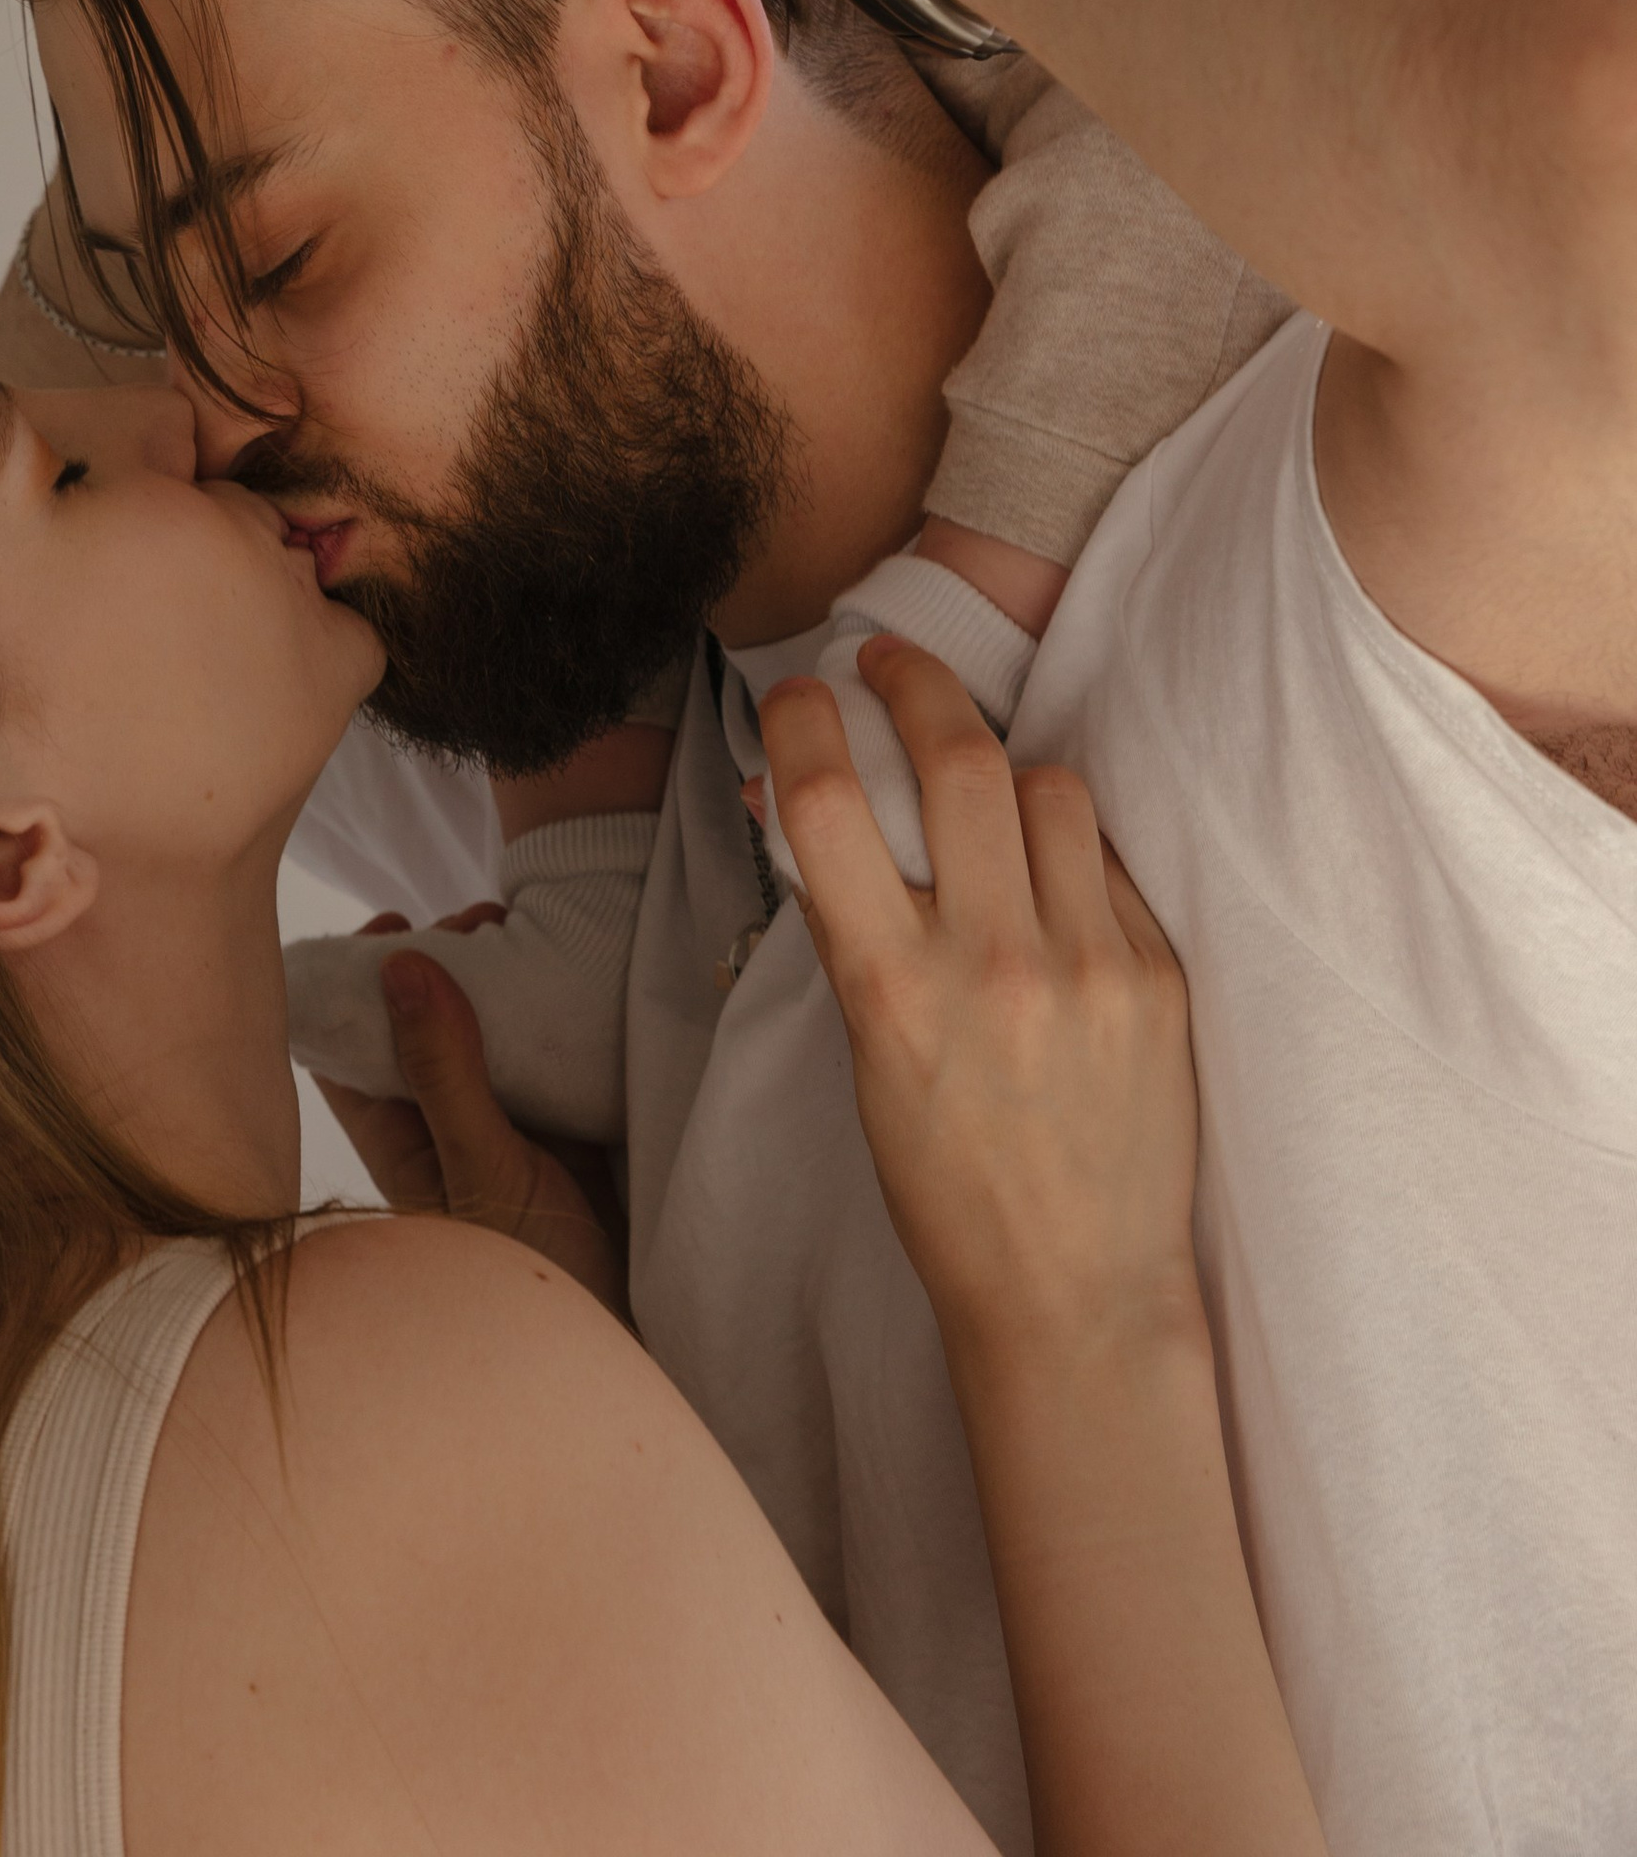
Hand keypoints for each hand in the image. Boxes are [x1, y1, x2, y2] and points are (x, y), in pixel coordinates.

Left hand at [313, 923, 628, 1316]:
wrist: (628, 1340)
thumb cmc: (533, 1275)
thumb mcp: (483, 1168)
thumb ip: (445, 1071)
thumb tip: (398, 964)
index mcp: (400, 1138)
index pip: (350, 1044)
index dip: (358, 979)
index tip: (396, 923)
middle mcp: (444, 1122)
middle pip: (419, 1020)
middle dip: (442, 959)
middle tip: (482, 922)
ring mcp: (505, 1118)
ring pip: (482, 1026)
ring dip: (497, 973)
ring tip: (520, 930)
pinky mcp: (563, 1118)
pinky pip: (544, 1044)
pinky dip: (549, 1001)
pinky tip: (568, 966)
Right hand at [761, 635, 1201, 1383]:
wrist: (1077, 1294)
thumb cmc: (948, 1185)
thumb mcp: (865, 1057)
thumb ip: (846, 923)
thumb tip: (799, 801)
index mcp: (894, 990)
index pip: (829, 804)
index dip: (802, 722)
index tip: (800, 691)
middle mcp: (994, 965)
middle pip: (958, 755)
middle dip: (915, 680)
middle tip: (891, 663)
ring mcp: (1090, 966)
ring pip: (1050, 787)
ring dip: (1007, 774)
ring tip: (987, 806)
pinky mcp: (1159, 977)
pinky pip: (1107, 861)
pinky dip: (1069, 853)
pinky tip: (1051, 896)